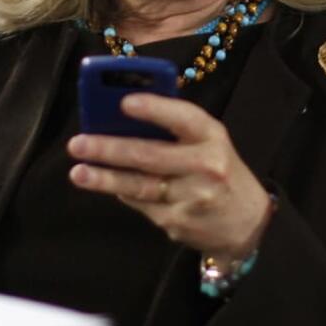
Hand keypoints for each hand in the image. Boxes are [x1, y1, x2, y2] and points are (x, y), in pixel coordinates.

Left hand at [66, 94, 272, 262]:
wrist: (248, 223)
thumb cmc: (219, 171)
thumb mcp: (209, 142)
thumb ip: (175, 128)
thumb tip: (120, 116)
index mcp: (212, 137)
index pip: (183, 118)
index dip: (154, 109)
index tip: (124, 102)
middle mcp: (205, 166)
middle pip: (149, 156)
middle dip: (109, 149)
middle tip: (78, 144)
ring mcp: (191, 198)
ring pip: (139, 185)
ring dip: (104, 179)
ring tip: (78, 172)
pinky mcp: (178, 222)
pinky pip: (141, 204)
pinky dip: (122, 193)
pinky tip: (107, 184)